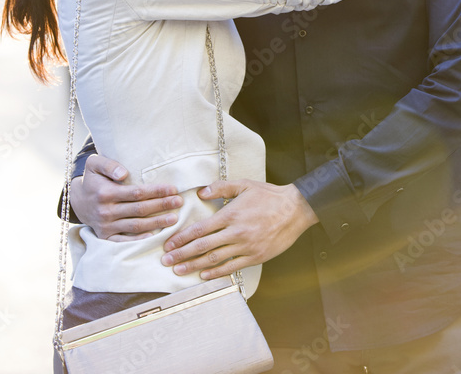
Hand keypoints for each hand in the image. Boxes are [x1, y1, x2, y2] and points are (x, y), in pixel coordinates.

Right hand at [70, 154, 183, 239]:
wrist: (77, 200)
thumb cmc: (92, 178)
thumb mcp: (94, 163)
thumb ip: (109, 165)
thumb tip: (124, 173)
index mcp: (105, 193)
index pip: (136, 193)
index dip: (156, 191)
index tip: (173, 188)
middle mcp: (106, 211)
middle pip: (140, 209)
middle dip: (161, 206)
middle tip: (179, 202)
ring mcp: (106, 226)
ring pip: (136, 226)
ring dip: (157, 223)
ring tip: (174, 219)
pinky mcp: (105, 237)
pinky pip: (125, 241)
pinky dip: (140, 239)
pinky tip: (155, 236)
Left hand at [161, 179, 317, 278]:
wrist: (295, 209)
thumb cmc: (268, 196)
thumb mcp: (244, 184)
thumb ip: (220, 187)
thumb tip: (200, 193)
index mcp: (231, 214)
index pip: (200, 229)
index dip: (182, 238)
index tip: (169, 244)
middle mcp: (236, 232)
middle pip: (203, 246)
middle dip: (182, 254)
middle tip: (166, 261)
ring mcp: (246, 246)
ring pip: (215, 259)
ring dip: (195, 266)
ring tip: (179, 270)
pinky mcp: (255, 257)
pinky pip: (232, 267)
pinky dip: (216, 273)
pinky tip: (204, 275)